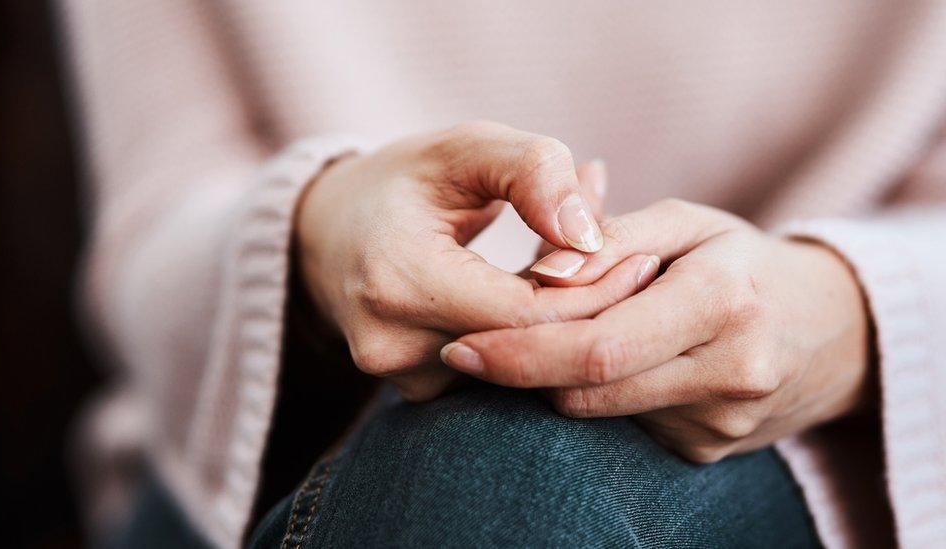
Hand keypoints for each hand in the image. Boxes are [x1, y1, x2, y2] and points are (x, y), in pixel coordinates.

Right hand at [295, 121, 654, 400]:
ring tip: (585, 272)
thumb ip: (533, 173)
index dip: (595, 291)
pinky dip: (528, 340)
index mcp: (399, 278)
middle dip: (588, 311)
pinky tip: (542, 299)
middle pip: (529, 350)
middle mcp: (392, 344)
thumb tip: (590, 238)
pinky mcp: (413, 392)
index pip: (529, 314)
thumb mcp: (466, 148)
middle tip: (634, 267)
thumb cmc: (404, 181)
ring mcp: (399, 378)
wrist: (328, 233)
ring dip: (560, 326)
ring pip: (518, 369)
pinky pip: (495, 375)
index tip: (641, 259)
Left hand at [441, 199, 873, 461]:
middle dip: (521, 371)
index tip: (461, 347)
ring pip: (599, 411)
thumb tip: (541, 274)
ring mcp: (721, 423)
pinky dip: (601, 394)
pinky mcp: (708, 450)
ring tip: (569, 333)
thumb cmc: (741, 261)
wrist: (828, 330)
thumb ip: (611, 237)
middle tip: (470, 350)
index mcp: (724, 301)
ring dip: (561, 378)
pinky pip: (624, 425)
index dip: (519, 353)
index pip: (598, 347)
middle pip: (589, 391)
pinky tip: (617, 362)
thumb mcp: (686, 223)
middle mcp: (730, 372)